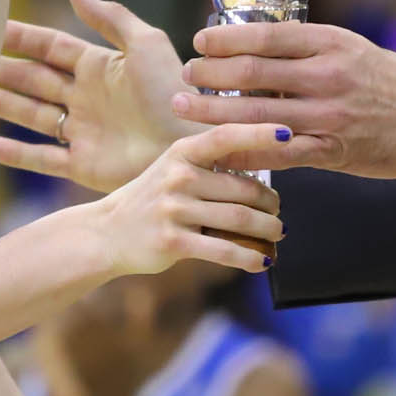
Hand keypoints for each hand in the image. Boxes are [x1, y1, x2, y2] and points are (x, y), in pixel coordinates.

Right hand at [0, 0, 195, 194]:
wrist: (191, 146)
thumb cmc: (175, 92)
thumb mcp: (146, 44)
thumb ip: (110, 18)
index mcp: (99, 67)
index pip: (50, 47)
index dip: (22, 37)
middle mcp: (85, 97)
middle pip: (34, 79)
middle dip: (2, 70)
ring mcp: (82, 131)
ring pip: (31, 115)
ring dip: (2, 105)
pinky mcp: (83, 165)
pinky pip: (41, 158)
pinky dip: (14, 154)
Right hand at [90, 127, 288, 277]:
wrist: (107, 232)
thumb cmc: (152, 200)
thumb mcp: (173, 170)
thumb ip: (209, 167)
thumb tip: (262, 179)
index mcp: (182, 153)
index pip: (225, 137)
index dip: (258, 133)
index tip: (288, 133)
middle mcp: (178, 177)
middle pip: (244, 189)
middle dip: (270, 203)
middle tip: (278, 212)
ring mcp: (174, 209)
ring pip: (240, 220)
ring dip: (268, 230)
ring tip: (277, 234)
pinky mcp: (173, 241)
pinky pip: (224, 250)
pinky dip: (249, 258)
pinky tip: (262, 262)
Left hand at [178, 22, 395, 180]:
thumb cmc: (395, 83)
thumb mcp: (354, 50)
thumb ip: (310, 50)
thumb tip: (259, 46)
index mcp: (331, 43)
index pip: (265, 35)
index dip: (225, 39)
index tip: (199, 41)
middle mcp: (327, 75)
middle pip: (252, 72)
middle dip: (209, 74)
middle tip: (185, 76)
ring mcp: (329, 115)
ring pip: (256, 113)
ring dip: (214, 111)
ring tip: (186, 108)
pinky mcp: (334, 151)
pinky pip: (279, 153)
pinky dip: (245, 151)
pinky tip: (220, 150)